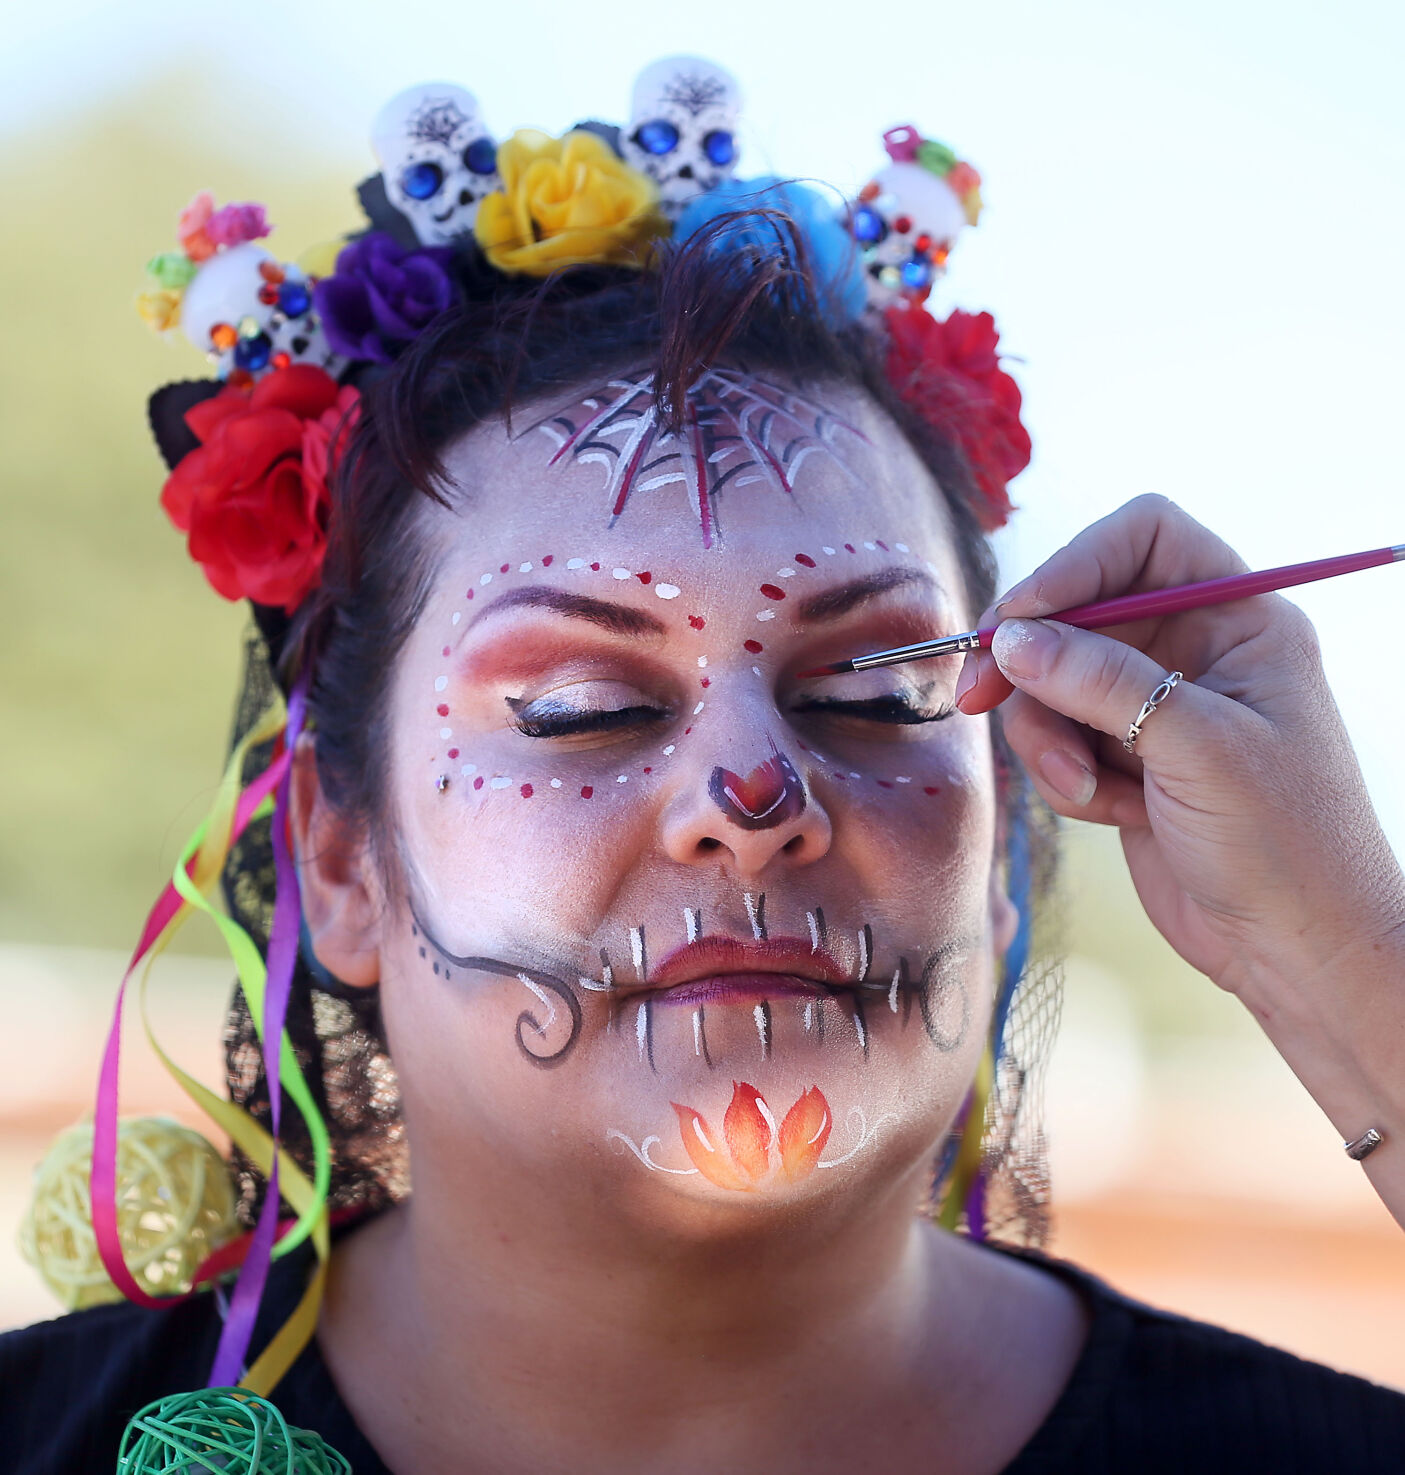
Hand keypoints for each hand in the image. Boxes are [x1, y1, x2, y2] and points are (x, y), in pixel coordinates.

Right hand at [955, 494, 1404, 1001]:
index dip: (1076, 563)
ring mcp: (1153, 706)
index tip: (1020, 618)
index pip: (1144, 538)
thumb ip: (1102, 684)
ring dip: (1049, 737)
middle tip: (978, 694)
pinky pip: (1056, 739)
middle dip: (1031, 658)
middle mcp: (1193, 649)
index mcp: (1239, 618)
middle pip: (1078, 610)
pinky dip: (1065, 776)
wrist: (1297, 951)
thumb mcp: (1198, 749)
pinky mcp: (1123, 758)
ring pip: (1053, 681)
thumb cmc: (1286, 843)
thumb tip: (1013, 638)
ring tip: (1088, 790)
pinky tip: (1113, 813)